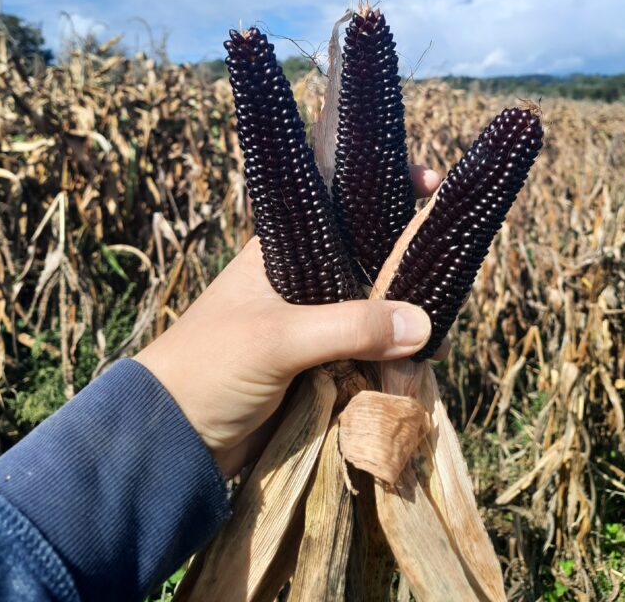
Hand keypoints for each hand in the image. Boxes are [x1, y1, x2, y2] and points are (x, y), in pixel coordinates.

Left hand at [136, 165, 441, 476]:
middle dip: (407, 267)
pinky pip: (367, 354)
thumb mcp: (279, 338)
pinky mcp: (318, 366)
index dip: (383, 194)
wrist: (172, 440)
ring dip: (405, 321)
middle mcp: (301, 281)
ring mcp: (311, 324)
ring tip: (445, 333)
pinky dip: (393, 359)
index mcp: (282, 252)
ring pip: (373, 312)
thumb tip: (422, 323)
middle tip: (452, 268)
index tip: (430, 184)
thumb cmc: (211, 365)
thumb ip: (349, 327)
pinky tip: (425, 365)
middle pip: (367, 262)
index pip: (340, 207)